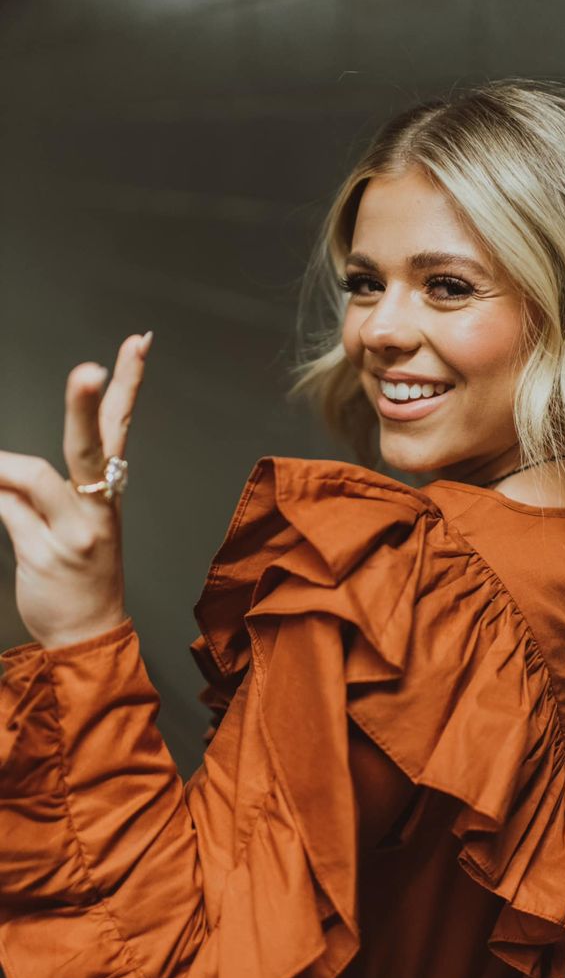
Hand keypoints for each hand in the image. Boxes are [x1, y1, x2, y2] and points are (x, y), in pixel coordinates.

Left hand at [0, 331, 152, 648]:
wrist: (88, 634)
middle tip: (88, 369)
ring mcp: (75, 532)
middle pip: (92, 446)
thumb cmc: (81, 577)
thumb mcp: (74, 526)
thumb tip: (2, 465)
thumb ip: (39, 490)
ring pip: (33, 475)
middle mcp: (98, 508)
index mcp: (108, 493)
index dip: (129, 383)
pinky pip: (6, 510)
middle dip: (87, 405)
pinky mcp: (46, 554)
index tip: (138, 342)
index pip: (119, 427)